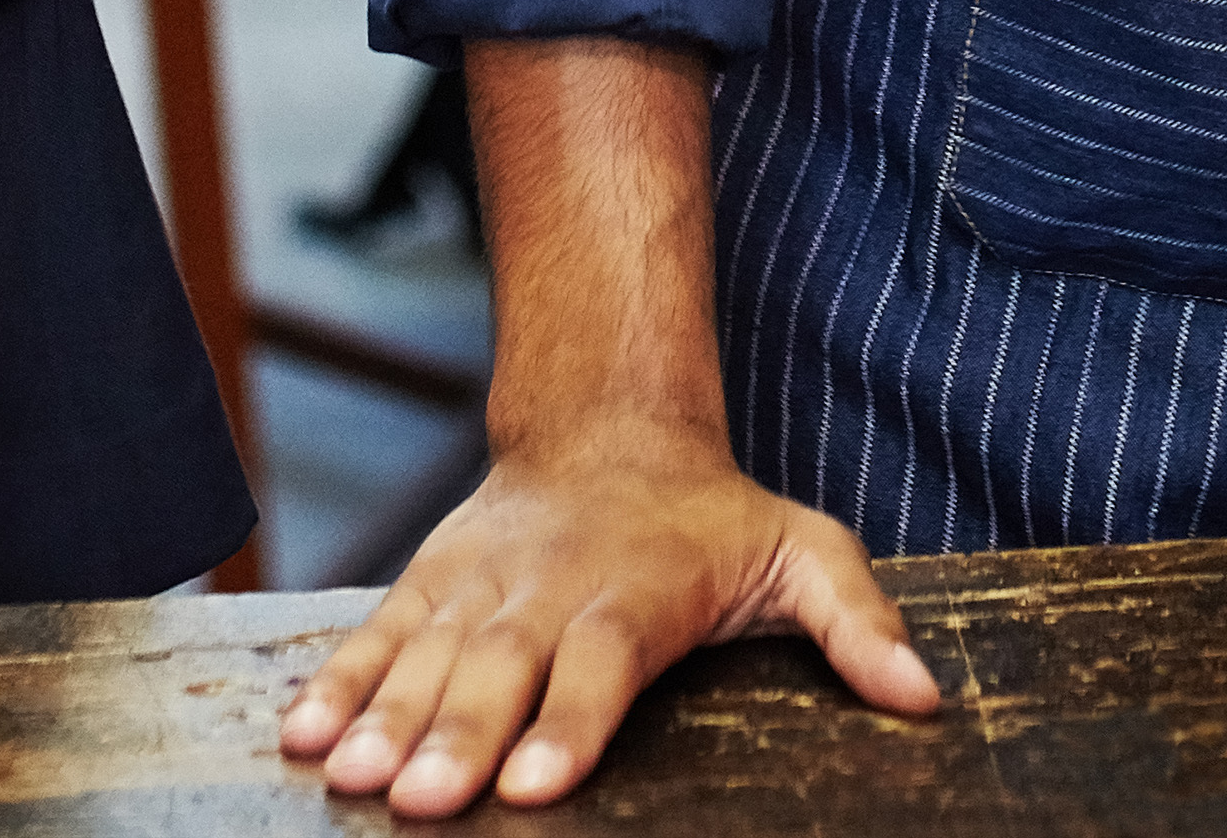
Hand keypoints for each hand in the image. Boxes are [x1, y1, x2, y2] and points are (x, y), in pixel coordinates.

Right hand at [278, 420, 938, 815]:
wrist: (605, 427)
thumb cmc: (710, 516)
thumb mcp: (803, 550)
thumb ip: (856, 623)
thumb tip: (923, 695)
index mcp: (633, 596)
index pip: (597, 666)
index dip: (566, 725)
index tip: (535, 785)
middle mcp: (545, 594)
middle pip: (495, 674)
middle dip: (455, 738)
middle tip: (422, 798)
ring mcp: (477, 591)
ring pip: (422, 660)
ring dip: (382, 721)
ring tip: (348, 776)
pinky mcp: (428, 587)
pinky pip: (373, 638)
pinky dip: (334, 685)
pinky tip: (302, 737)